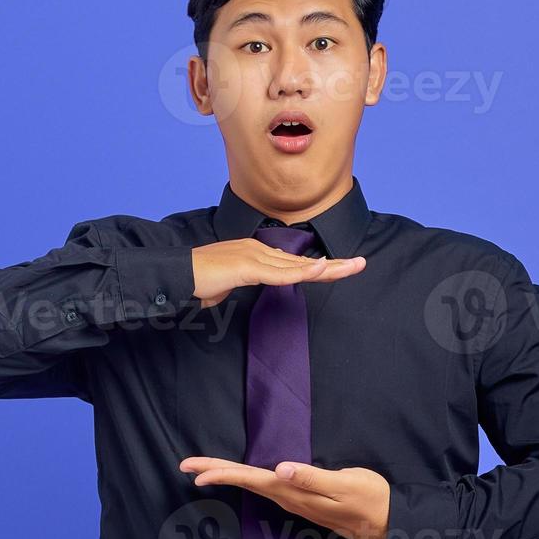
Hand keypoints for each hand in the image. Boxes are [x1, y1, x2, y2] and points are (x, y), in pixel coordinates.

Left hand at [178, 456, 390, 538]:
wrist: (387, 524)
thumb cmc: (370, 500)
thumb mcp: (346, 485)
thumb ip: (314, 478)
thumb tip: (281, 470)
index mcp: (293, 492)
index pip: (249, 479)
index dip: (221, 473)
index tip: (193, 471)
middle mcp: (288, 497)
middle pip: (244, 481)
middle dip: (214, 471)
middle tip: (183, 465)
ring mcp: (294, 500)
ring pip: (252, 484)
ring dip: (227, 475)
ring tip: (203, 470)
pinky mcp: (302, 498)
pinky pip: (265, 487)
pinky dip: (246, 480)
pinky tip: (241, 477)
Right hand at [190, 239, 365, 307]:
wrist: (176, 275)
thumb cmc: (197, 282)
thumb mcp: (227, 284)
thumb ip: (241, 284)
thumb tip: (243, 287)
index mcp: (255, 254)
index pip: (294, 264)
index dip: (318, 268)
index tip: (339, 269)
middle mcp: (258, 251)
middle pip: (302, 261)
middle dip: (334, 264)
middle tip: (361, 263)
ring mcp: (253, 256)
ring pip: (297, 266)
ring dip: (328, 268)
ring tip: (353, 267)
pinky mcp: (246, 266)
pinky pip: (279, 273)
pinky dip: (301, 272)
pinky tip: (320, 269)